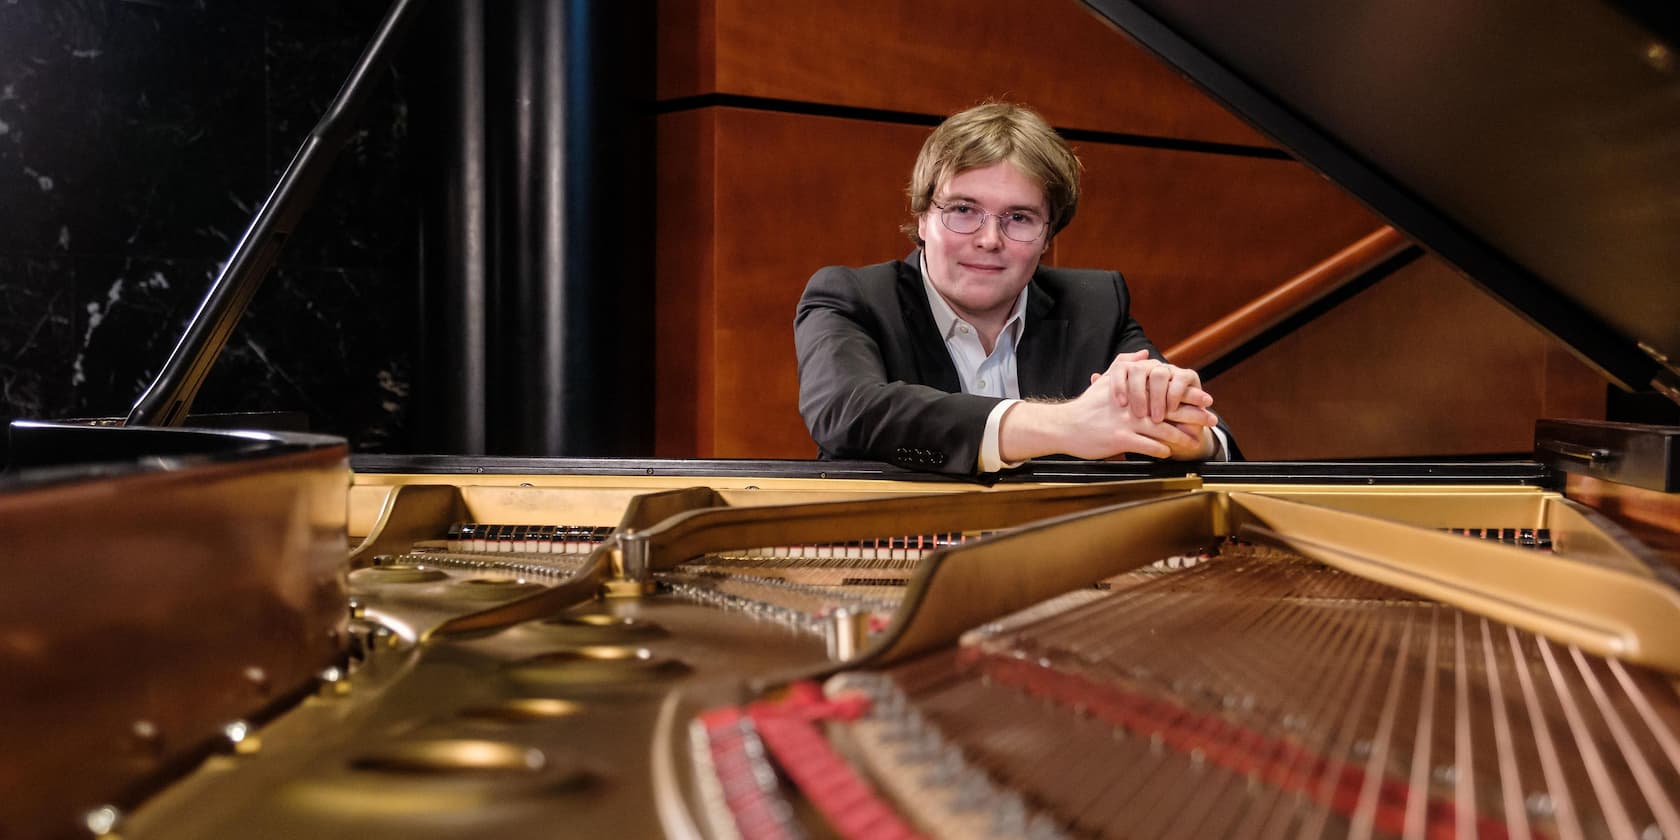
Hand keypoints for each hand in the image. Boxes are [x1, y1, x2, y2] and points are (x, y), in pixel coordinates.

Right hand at [1000, 371, 1219, 461]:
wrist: (1065, 425)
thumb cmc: (1086, 406)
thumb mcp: (1105, 381)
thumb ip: (1125, 365)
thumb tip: (1143, 354)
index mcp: (1133, 391)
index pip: (1166, 390)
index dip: (1188, 394)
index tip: (1206, 399)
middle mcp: (1133, 406)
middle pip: (1170, 410)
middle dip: (1193, 415)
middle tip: (1212, 419)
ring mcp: (1126, 423)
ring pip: (1161, 430)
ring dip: (1181, 436)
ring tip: (1196, 441)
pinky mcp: (1120, 439)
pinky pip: (1146, 445)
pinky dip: (1160, 449)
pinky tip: (1169, 453)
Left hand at [1098, 349, 1213, 422]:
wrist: (1177, 431)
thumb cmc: (1147, 421)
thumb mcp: (1127, 412)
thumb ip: (1111, 393)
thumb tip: (1093, 377)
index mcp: (1135, 371)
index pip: (1121, 368)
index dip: (1118, 384)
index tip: (1119, 404)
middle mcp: (1151, 367)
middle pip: (1139, 369)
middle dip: (1138, 393)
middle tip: (1138, 415)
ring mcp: (1170, 370)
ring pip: (1159, 373)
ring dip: (1156, 398)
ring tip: (1156, 418)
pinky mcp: (1188, 377)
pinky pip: (1180, 380)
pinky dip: (1174, 396)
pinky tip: (1171, 410)